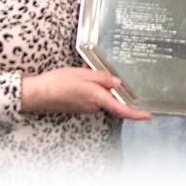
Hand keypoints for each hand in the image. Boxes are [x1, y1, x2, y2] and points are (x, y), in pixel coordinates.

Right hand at [20, 67, 150, 119]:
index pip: (121, 108)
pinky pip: (90, 94)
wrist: (38, 93)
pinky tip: (77, 76)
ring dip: (95, 82)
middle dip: (106, 83)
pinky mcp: (79, 105)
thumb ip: (103, 78)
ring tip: (82, 71)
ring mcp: (85, 107)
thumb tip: (117, 82)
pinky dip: (87, 85)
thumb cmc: (58, 83)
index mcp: (97, 98)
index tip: (147, 115)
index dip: (135, 113)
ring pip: (99, 93)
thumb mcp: (83, 74)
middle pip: (109, 96)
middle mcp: (93, 106)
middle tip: (93, 69)